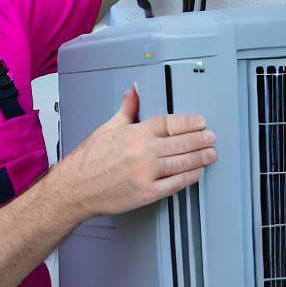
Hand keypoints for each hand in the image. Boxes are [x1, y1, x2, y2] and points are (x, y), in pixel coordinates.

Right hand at [57, 86, 217, 219]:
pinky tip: (196, 172)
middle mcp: (142, 152)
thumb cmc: (88, 161)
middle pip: (180, 143)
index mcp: (134, 134)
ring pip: (181, 163)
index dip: (188, 122)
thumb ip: (126, 110)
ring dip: (200, 158)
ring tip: (210, 154)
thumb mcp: (107, 128)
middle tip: (210, 137)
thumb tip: (133, 93)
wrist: (75, 188)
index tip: (199, 122)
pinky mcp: (146, 193)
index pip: (169, 123)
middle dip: (199, 139)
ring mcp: (146, 174)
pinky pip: (175, 184)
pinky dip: (189, 177)